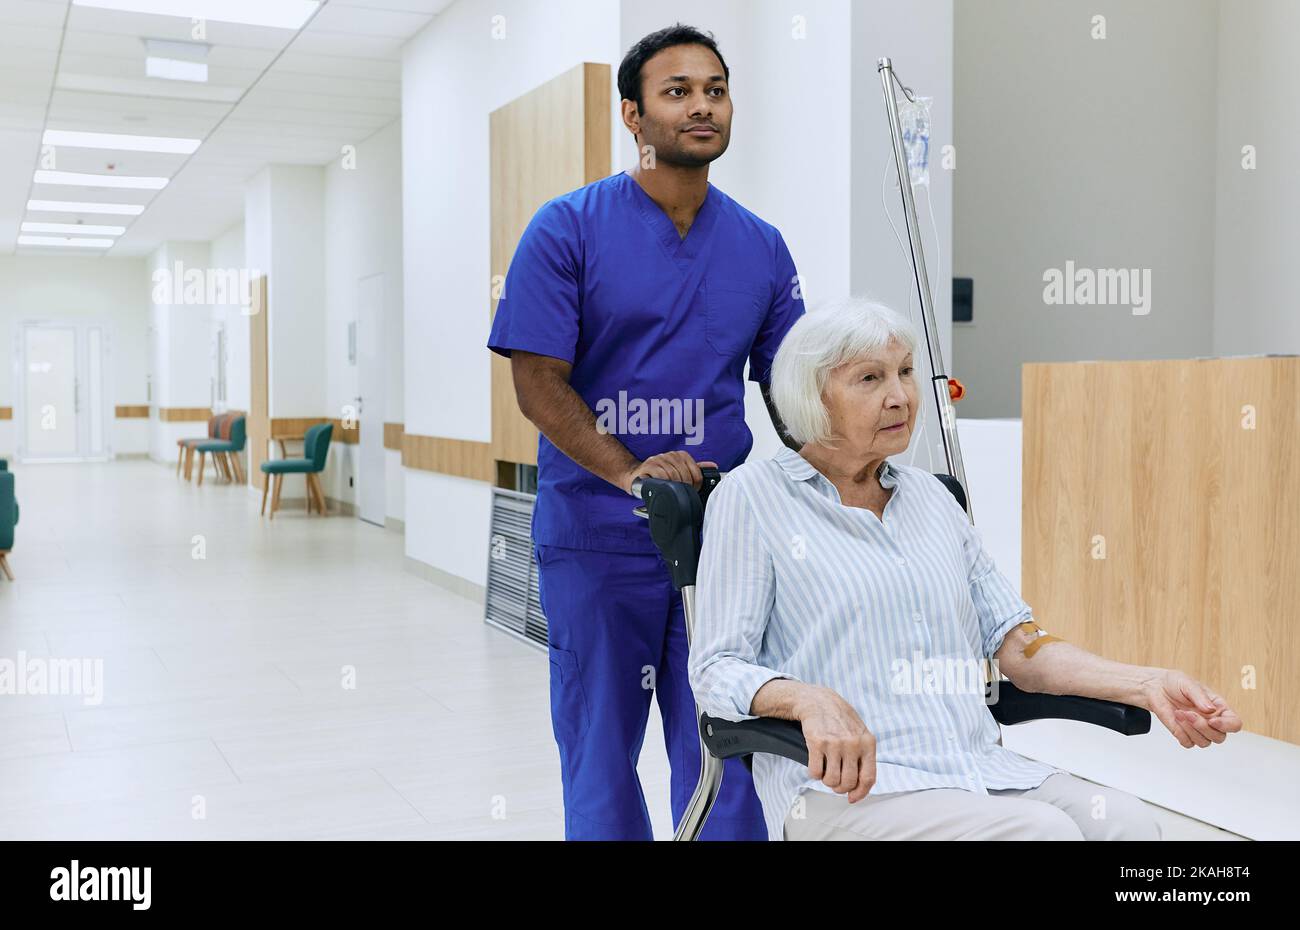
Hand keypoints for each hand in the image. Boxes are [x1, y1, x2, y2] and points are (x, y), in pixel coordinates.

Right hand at [623, 452, 716, 494]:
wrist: (636, 476)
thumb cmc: (659, 475)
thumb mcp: (678, 471)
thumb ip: (695, 469)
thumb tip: (713, 467)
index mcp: (681, 455)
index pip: (696, 472)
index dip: (695, 485)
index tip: (691, 491)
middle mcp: (670, 455)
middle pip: (685, 474)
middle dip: (685, 487)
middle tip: (681, 494)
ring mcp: (659, 459)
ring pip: (673, 475)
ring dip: (674, 486)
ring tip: (671, 491)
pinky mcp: (648, 465)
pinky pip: (660, 474)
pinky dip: (663, 482)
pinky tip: (662, 487)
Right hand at [793, 686, 876, 801]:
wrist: (817, 701)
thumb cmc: (839, 719)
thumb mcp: (859, 733)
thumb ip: (864, 757)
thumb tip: (860, 786)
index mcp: (867, 743)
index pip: (868, 778)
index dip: (860, 793)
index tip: (852, 797)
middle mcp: (853, 744)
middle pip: (847, 783)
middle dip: (839, 787)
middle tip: (835, 782)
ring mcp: (835, 744)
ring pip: (831, 780)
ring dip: (826, 781)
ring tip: (826, 771)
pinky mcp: (817, 743)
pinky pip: (815, 772)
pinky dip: (814, 773)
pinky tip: (816, 764)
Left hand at [1141, 669, 1241, 747]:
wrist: (1156, 687)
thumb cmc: (1175, 683)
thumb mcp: (1188, 684)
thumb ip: (1200, 696)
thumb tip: (1210, 710)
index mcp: (1219, 708)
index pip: (1234, 724)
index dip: (1227, 726)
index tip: (1212, 720)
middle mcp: (1211, 721)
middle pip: (1219, 737)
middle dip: (1203, 727)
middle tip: (1188, 713)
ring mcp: (1198, 730)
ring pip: (1204, 743)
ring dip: (1190, 729)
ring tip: (1179, 713)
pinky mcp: (1184, 734)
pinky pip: (1188, 743)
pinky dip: (1181, 733)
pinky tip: (1175, 718)